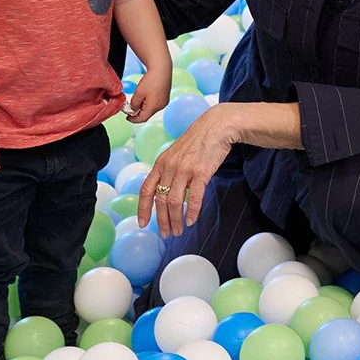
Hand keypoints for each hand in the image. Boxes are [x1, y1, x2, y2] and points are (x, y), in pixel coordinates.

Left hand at [127, 67, 170, 122]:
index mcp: (153, 107)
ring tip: (137, 100)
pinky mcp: (165, 98)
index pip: (142, 118)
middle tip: (130, 108)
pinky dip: (149, 104)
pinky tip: (145, 96)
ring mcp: (164, 102)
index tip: (127, 117)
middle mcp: (161, 106)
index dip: (133, 119)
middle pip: (147, 114)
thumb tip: (133, 109)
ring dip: (143, 108)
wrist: (161, 69)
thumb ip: (134, 104)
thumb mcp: (138, 93)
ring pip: (151, 109)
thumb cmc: (151, 80)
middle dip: (138, 113)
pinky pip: (155, 104)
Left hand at [136, 106, 232, 234]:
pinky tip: (192, 221)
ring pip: (175, 202)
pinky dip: (193, 212)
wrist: (217, 126)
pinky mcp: (201, 172)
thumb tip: (165, 190)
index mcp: (161, 162)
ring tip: (179, 230)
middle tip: (166, 234)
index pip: (146, 190)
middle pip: (160, 200)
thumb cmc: (198, 140)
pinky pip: (195, 197)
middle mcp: (170, 167)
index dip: (143, 209)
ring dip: (176, 220)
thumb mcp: (176, 152)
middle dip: (162, 220)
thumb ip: (169, 169)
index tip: (143, 223)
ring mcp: (185, 170)